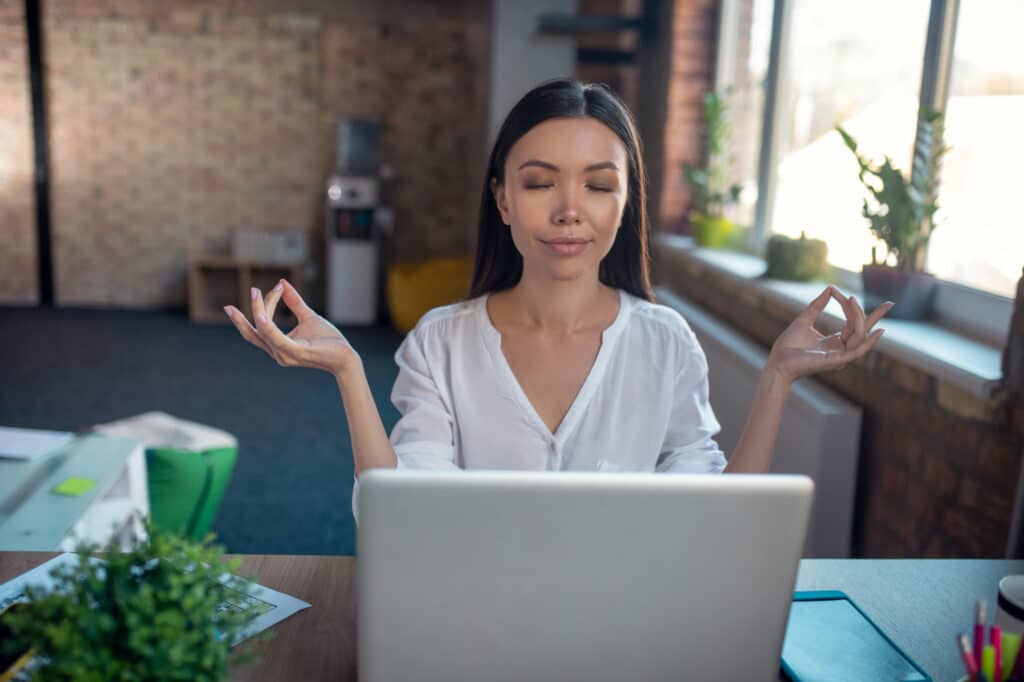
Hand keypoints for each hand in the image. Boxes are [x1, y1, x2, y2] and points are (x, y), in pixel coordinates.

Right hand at [225, 279, 360, 377]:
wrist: (346, 357)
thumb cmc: (328, 340)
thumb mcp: (308, 317)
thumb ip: (294, 302)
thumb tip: (282, 283)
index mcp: (279, 346)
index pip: (260, 326)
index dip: (263, 306)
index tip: (278, 287)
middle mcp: (278, 353)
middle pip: (256, 330)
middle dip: (247, 313)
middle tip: (253, 290)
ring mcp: (285, 354)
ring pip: (263, 330)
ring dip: (259, 310)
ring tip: (256, 292)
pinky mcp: (296, 352)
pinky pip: (276, 338)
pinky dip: (267, 326)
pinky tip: (262, 315)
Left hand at [766, 286, 892, 383]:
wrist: (778, 360)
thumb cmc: (788, 345)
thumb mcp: (805, 320)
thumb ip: (817, 306)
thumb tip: (830, 289)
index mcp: (835, 341)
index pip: (854, 324)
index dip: (854, 308)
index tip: (841, 293)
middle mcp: (841, 348)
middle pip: (863, 330)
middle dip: (876, 317)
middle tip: (890, 304)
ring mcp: (840, 355)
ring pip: (859, 335)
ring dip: (859, 317)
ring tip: (852, 300)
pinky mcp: (837, 360)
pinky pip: (857, 350)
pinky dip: (868, 341)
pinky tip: (878, 331)